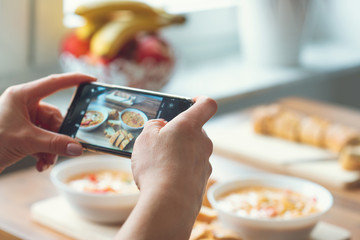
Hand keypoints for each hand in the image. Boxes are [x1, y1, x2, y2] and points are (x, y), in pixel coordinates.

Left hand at [0, 73, 95, 171]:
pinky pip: (43, 139)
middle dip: (59, 136)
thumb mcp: (26, 141)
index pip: (54, 83)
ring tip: (46, 161)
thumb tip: (78, 148)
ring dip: (51, 148)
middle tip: (64, 148)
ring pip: (50, 131)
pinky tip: (40, 164)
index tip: (91, 80)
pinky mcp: (23, 133)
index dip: (74, 80)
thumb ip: (55, 143)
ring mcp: (24, 119)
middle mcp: (24, 105)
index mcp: (22, 96)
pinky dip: (44, 152)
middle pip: (55, 116)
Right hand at [117, 96, 216, 239]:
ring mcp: (204, 163)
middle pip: (195, 131)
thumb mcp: (145, 139)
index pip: (206, 104)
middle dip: (179, 133)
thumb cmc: (156, 167)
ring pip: (192, 151)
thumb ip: (153, 126)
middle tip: (160, 141)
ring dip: (179, 153)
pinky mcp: (202, 181)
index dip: (200, 100)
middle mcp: (202, 143)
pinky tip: (165, 179)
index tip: (191, 101)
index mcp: (189, 126)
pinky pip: (191, 169)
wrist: (169, 204)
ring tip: (158, 164)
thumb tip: (160, 126)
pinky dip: (180, 170)